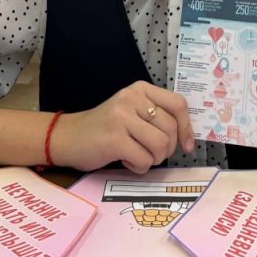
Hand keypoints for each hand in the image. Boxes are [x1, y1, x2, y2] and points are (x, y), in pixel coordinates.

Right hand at [51, 81, 194, 174]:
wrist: (68, 137)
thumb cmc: (104, 127)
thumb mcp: (132, 111)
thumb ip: (155, 116)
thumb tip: (186, 137)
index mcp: (140, 89)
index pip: (177, 104)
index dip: (186, 127)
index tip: (187, 146)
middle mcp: (132, 98)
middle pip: (170, 127)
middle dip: (167, 149)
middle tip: (153, 154)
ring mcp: (122, 117)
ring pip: (160, 145)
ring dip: (153, 159)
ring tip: (138, 156)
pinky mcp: (114, 139)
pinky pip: (144, 160)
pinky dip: (140, 168)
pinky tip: (126, 161)